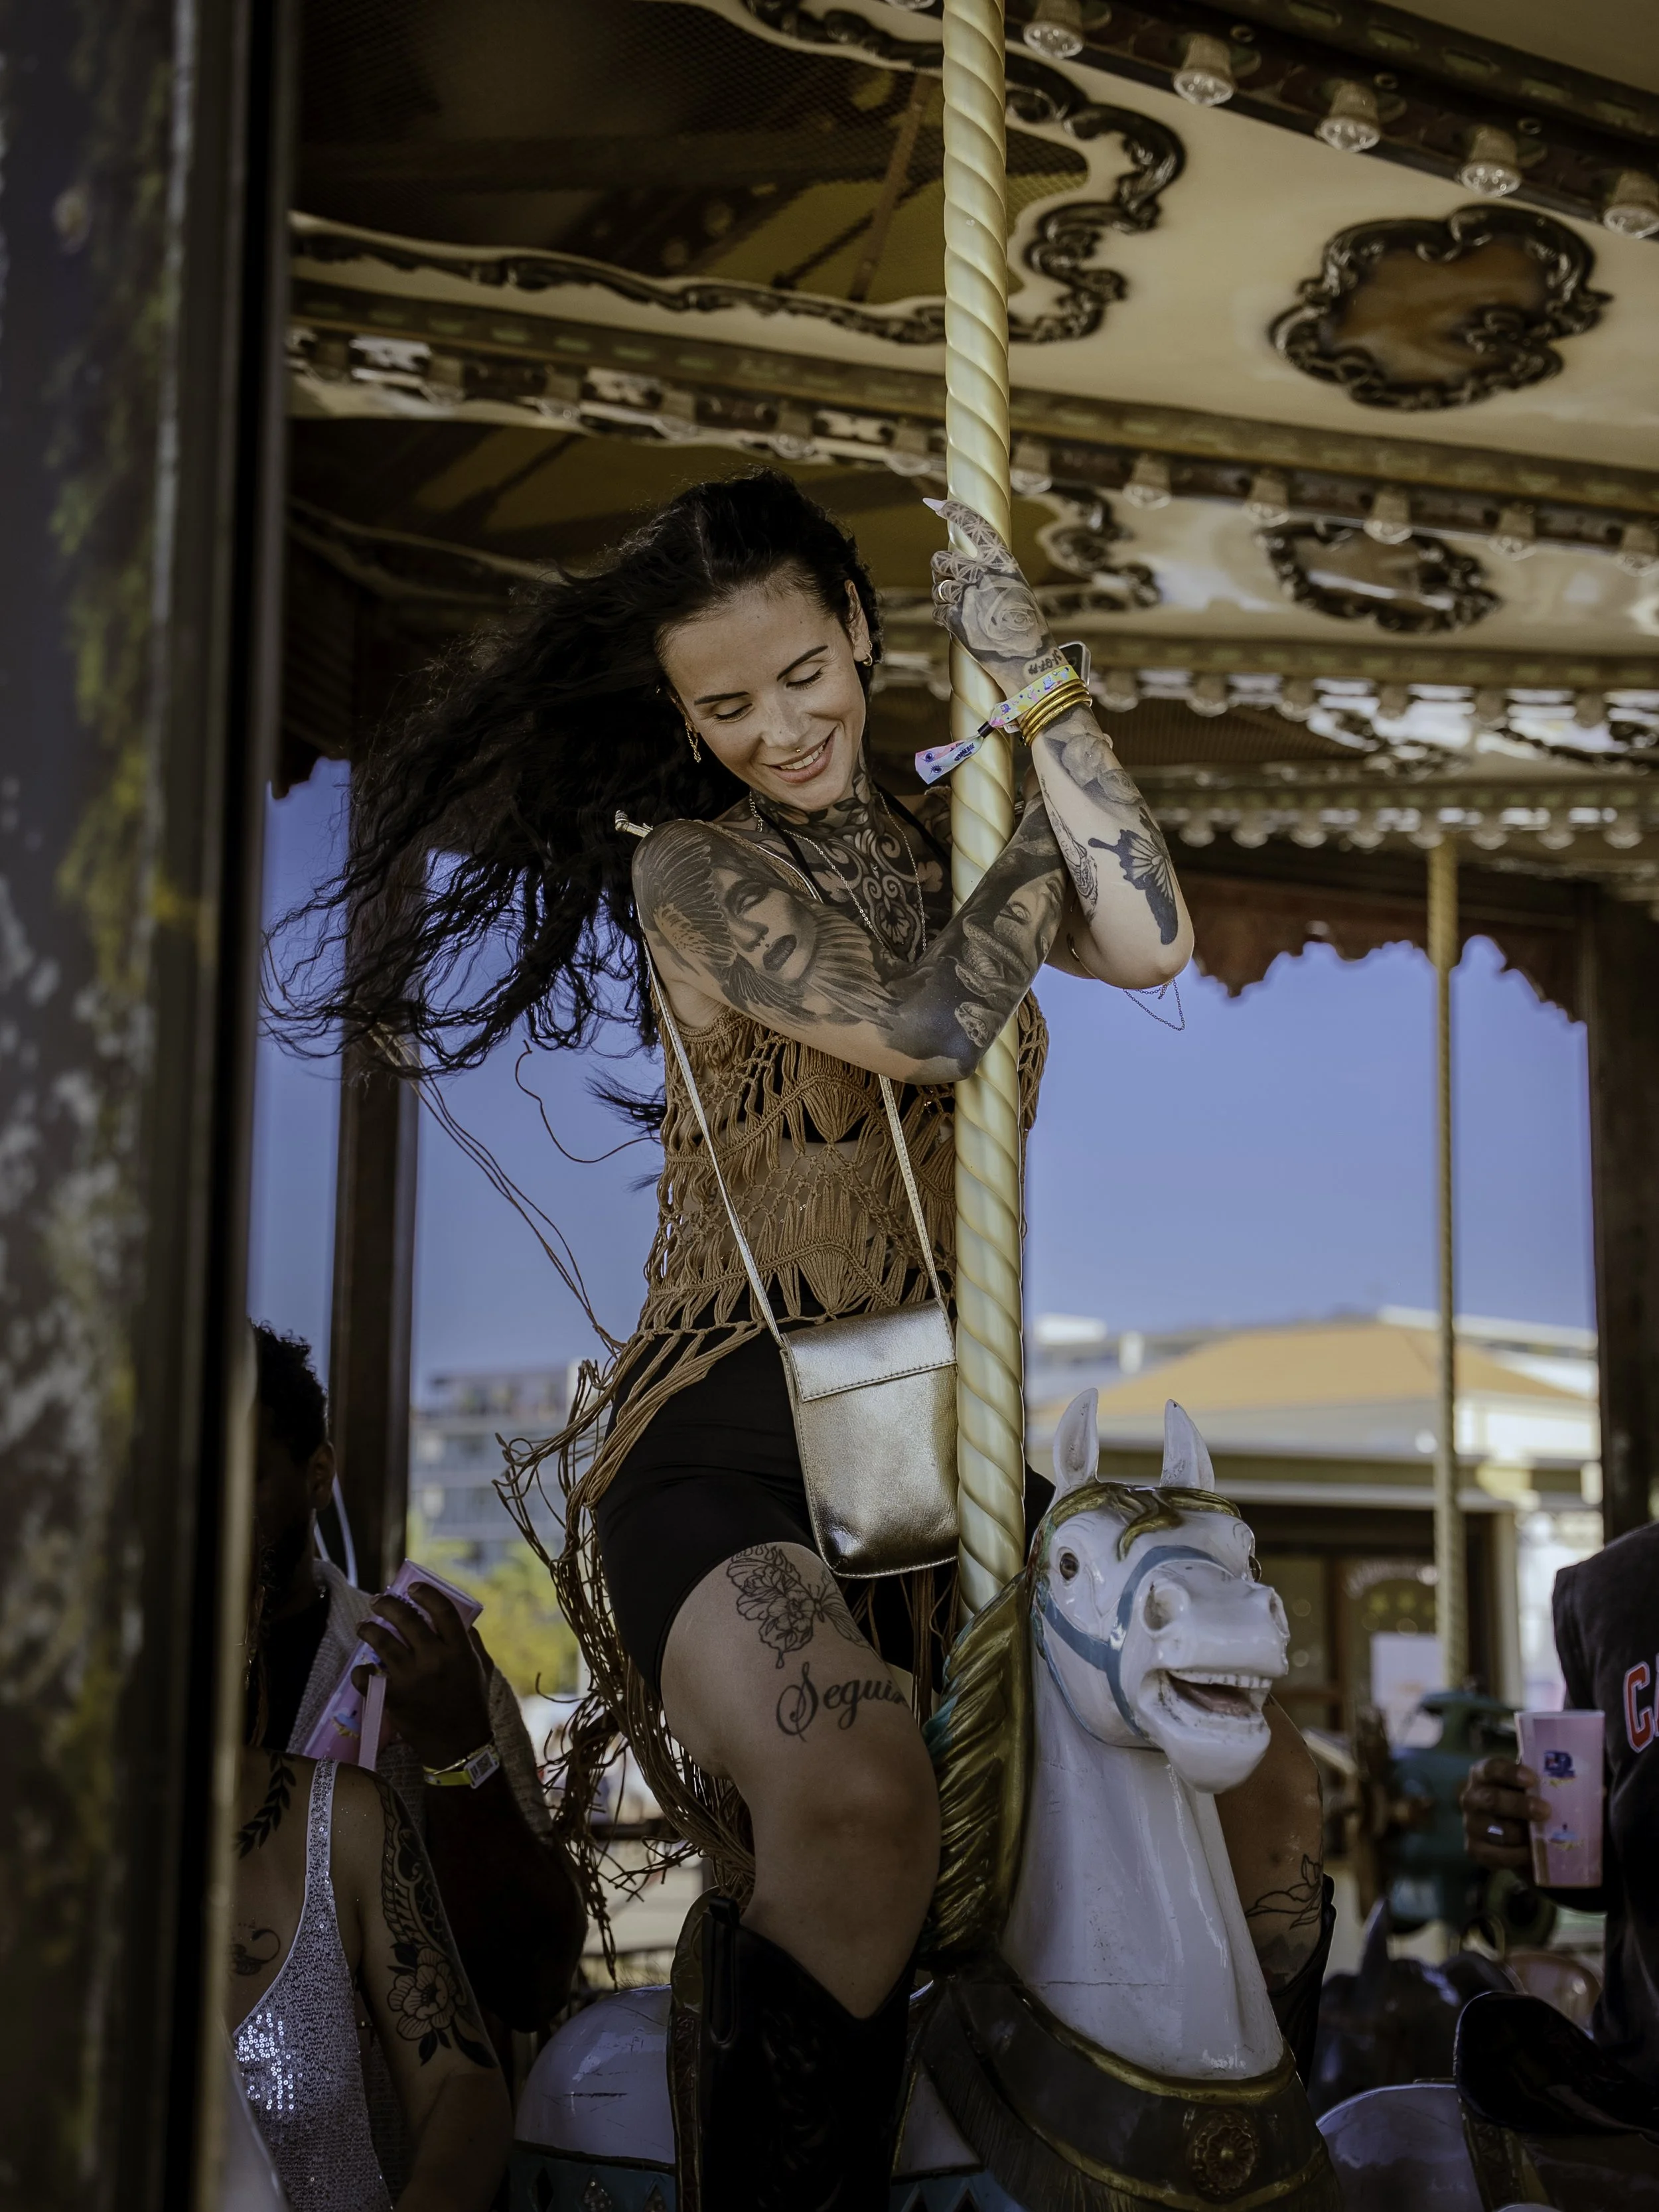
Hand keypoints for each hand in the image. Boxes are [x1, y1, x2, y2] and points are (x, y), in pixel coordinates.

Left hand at [354, 1586, 493, 1771]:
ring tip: (363, 1626)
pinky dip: (361, 1671)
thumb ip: (471, 1641)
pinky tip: (363, 1668)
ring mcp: (412, 1678)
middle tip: (378, 1601)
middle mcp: (435, 1659)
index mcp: (459, 1650)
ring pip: (381, 1642)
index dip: (426, 1593)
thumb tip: (459, 1618)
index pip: (442, 1610)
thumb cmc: (472, 1703)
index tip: (412, 1587)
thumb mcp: (481, 1667)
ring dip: (368, 1629)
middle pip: (406, 1619)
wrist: (458, 1745)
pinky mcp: (393, 1698)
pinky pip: (368, 1677)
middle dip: (387, 1605)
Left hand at [925, 496, 1053, 675]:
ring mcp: (968, 594)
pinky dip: (944, 617)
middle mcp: (983, 573)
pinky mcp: (956, 618)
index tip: (934, 503)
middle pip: (941, 559)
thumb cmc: (1024, 625)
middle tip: (951, 583)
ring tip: (963, 609)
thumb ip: (989, 573)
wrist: (1029, 659)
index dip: (953, 511)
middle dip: (940, 571)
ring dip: (942, 596)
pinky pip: (938, 610)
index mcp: (1002, 561)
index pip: (976, 526)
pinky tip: (962, 625)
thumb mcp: (1014, 588)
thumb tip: (962, 567)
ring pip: (937, 586)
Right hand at [1461, 1755, 1547, 1869]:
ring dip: (1519, 1834)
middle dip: (1519, 1806)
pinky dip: (1514, 1856)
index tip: (1532, 1779)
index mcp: (1483, 1774)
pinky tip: (1530, 1854)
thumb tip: (1587, 1785)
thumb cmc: (1529, 1801)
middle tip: (1545, 1811)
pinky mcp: (1474, 1849)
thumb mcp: (1534, 1788)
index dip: (1510, 1773)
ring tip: (1542, 1838)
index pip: (1491, 1768)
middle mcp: (1471, 1797)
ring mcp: (1470, 1824)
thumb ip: (1548, 1784)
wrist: (1519, 1834)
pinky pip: (1493, 1855)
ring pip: (1493, 1830)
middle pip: (1491, 1799)